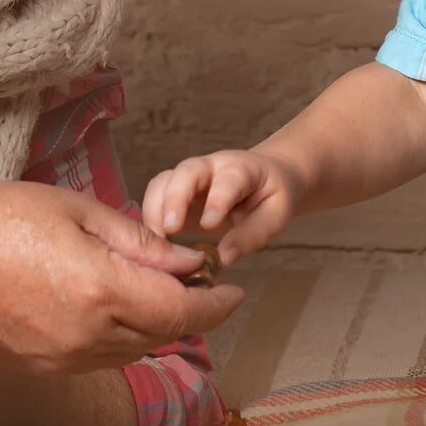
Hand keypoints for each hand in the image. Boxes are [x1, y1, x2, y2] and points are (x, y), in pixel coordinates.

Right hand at [0, 181, 243, 374]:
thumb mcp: (80, 212)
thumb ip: (140, 243)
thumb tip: (187, 263)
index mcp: (100, 291)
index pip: (182, 311)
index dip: (216, 303)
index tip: (235, 289)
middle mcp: (83, 336)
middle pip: (162, 335)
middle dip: (190, 313)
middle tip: (202, 284)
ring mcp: (58, 359)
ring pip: (131, 352)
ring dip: (155, 328)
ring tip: (160, 293)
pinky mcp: (36, 367)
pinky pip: (96, 359)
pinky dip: (119, 339)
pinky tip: (115, 309)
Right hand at [139, 148, 299, 264]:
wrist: (264, 177)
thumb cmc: (271, 195)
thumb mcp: (276, 214)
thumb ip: (251, 234)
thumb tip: (224, 258)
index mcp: (240, 169)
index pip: (227, 180)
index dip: (217, 200)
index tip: (210, 225)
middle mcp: (209, 167)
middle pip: (185, 172)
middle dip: (174, 199)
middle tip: (170, 229)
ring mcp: (187, 177)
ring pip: (162, 182)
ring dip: (155, 210)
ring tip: (156, 242)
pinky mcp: (173, 192)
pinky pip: (154, 197)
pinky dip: (149, 219)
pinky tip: (152, 244)